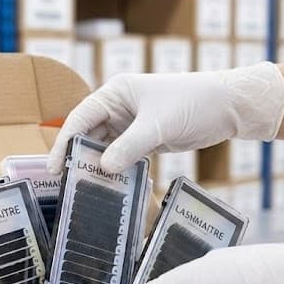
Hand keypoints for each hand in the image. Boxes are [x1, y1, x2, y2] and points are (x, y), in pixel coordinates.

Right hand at [47, 62, 283, 174]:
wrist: (229, 107)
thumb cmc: (194, 104)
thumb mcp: (158, 126)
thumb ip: (129, 147)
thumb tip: (103, 169)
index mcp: (116, 93)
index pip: (81, 118)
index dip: (64, 142)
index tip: (54, 167)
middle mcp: (119, 107)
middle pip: (89, 135)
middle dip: (78, 158)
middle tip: (65, 184)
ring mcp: (132, 124)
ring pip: (105, 148)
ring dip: (97, 167)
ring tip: (84, 190)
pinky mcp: (145, 139)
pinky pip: (122, 156)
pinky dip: (116, 170)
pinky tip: (110, 186)